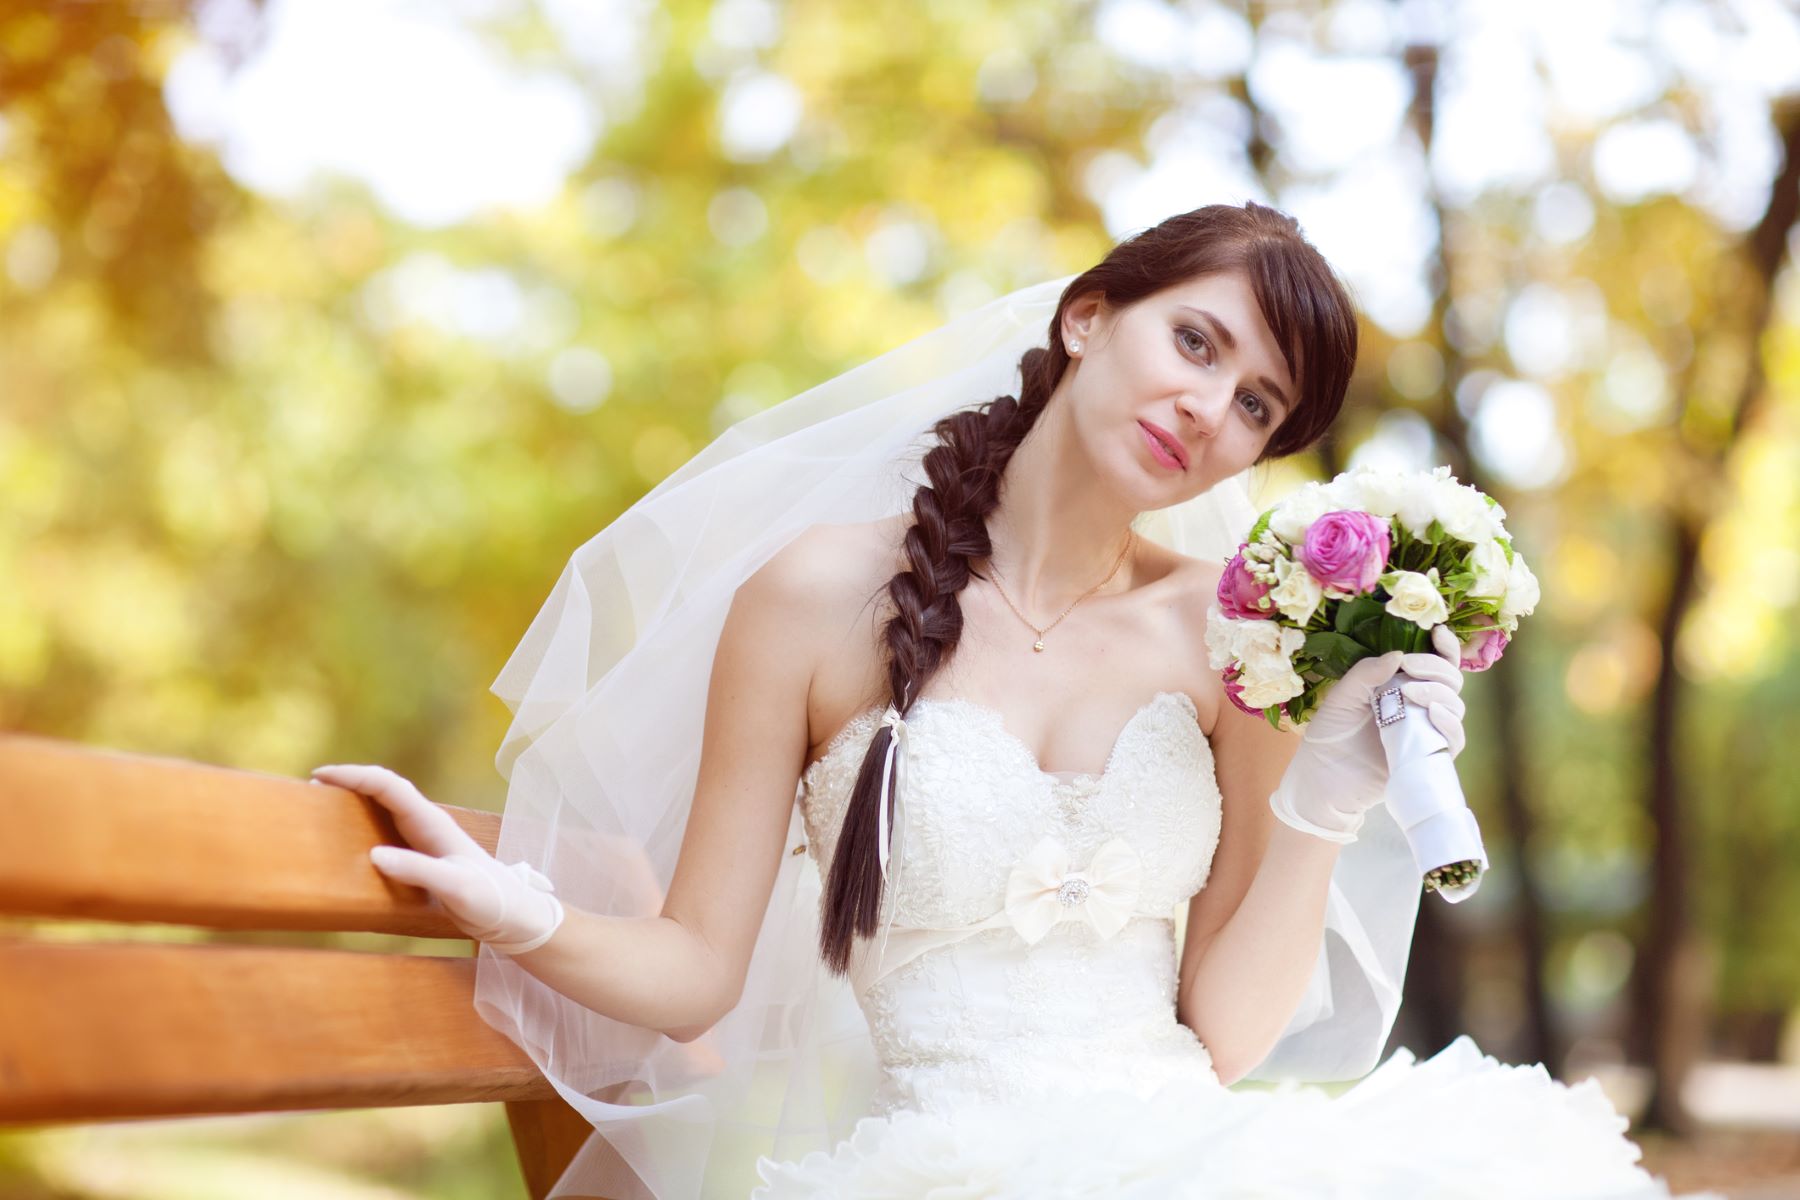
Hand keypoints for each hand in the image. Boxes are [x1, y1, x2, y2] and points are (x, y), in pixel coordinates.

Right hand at [310, 763, 564, 954]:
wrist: (514, 916)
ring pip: (386, 809)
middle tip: (314, 787)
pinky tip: (350, 840)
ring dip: (356, 801)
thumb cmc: (490, 899)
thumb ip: (417, 870)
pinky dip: (364, 827)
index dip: (355, 775)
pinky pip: (388, 832)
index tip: (321, 776)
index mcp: (433, 823)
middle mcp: (428, 825)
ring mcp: (425, 840)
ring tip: (323, 806)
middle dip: (350, 782)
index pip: (389, 786)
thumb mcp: (455, 887)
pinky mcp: (423, 858)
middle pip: (384, 790)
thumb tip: (373, 855)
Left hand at [1269, 624, 1467, 843]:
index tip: (1438, 632)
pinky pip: (1453, 739)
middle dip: (1436, 668)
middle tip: (1410, 668)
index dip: (1443, 647)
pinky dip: (1450, 724)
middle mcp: (1417, 706)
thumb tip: (1398, 654)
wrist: (1321, 782)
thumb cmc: (1329, 736)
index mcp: (1398, 686)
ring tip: (1414, 692)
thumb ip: (1366, 674)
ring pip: (1454, 706)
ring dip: (1440, 693)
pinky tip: (1434, 713)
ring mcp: (1425, 732)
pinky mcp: (1428, 758)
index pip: (1433, 662)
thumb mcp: (1341, 698)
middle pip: (1449, 681)